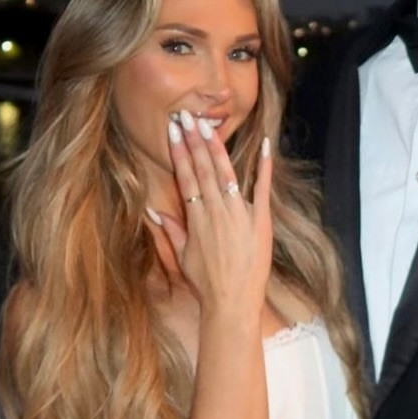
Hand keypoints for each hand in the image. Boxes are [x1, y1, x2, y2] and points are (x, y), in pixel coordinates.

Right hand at [147, 116, 272, 318]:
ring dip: (216, 147)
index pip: (185, 177)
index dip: (179, 152)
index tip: (174, 130)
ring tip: (207, 124)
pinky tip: (267, 145)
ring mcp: (239, 214)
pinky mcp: (261, 221)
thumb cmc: (207, 283)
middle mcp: (216, 211)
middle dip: (194, 140)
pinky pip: (263, 189)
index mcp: (196, 218)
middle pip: (202, 168)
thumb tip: (151, 211)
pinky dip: (265, 166)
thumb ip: (170, 230)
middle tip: (186, 115)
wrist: (232, 302)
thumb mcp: (183, 256)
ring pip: (226, 173)